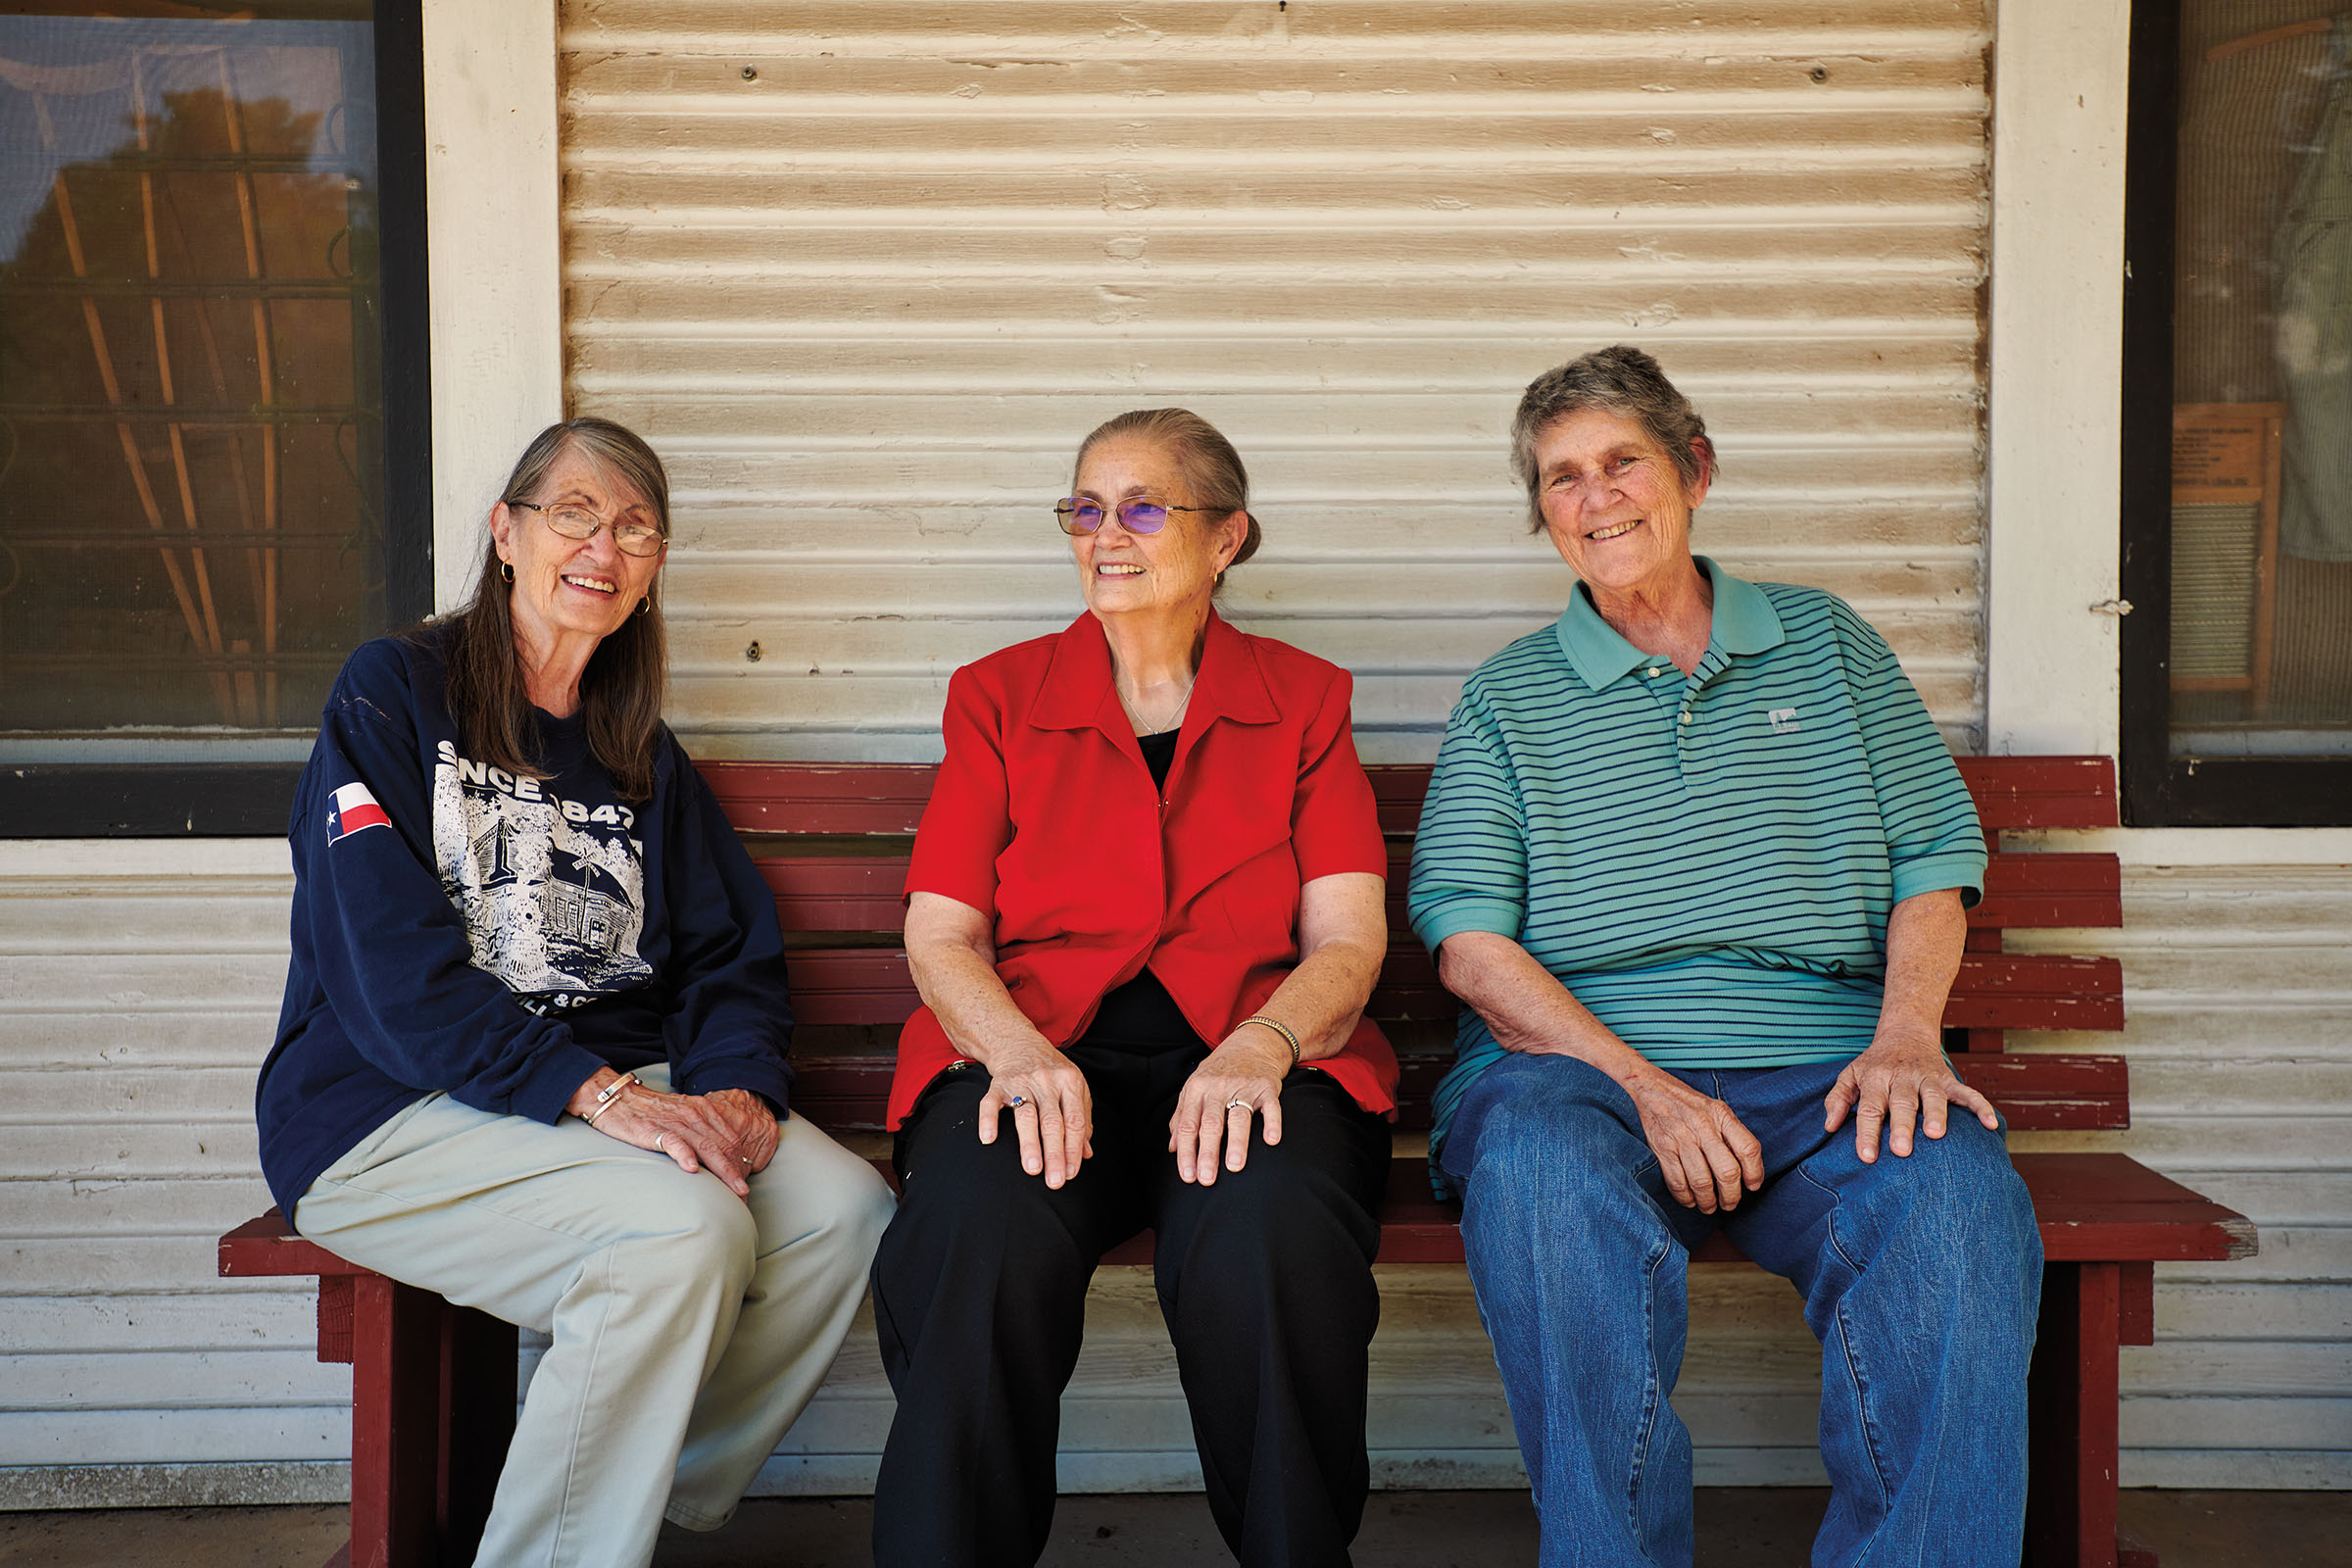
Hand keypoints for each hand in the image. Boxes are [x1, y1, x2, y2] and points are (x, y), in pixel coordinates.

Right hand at [572, 1075, 776, 1198]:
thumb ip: (702, 1134)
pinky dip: (684, 1155)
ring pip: (707, 1147)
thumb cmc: (652, 1113)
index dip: (742, 1166)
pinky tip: (692, 1170)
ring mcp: (677, 1122)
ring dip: (723, 1172)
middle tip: (745, 1198)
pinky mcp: (655, 1129)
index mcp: (706, 1111)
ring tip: (734, 1192)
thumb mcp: (683, 1119)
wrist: (618, 1099)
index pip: (731, 1142)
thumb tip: (719, 1161)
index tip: (746, 1188)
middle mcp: (696, 1115)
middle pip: (725, 1148)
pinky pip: (674, 1142)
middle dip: (737, 1175)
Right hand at [977, 1037, 1093, 1187]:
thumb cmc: (1051, 1071)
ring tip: (1032, 1169)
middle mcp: (1047, 1081)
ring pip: (1026, 1115)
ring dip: (1030, 1144)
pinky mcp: (998, 1082)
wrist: (1019, 1042)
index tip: (1071, 1174)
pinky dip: (989, 1120)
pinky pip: (991, 1102)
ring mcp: (1021, 1081)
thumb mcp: (1073, 1088)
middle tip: (1055, 1182)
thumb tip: (1086, 1154)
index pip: (1075, 1121)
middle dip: (1055, 1154)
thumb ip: (1082, 1119)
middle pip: (1053, 1122)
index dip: (1074, 1149)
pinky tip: (989, 1139)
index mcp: (1070, 1082)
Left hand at [1170, 1030, 1290, 1184]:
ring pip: (1238, 1117)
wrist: (1252, 1043)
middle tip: (1207, 1179)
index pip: (1188, 1125)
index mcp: (1197, 1089)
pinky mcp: (1267, 1087)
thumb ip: (1182, 1117)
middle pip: (1211, 1123)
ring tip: (1234, 1166)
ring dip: (1236, 1142)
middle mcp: (1219, 1088)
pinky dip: (1272, 1123)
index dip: (1186, 1152)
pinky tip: (1271, 1141)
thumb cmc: (1219, 1070)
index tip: (1188, 1175)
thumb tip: (1173, 1148)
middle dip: (1208, 1153)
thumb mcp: (1194, 1087)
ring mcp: (1244, 1087)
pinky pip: (1271, 1107)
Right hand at [1625, 1068, 1763, 1212]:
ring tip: (1708, 1206)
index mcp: (1721, 1115)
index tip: (1753, 1186)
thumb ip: (1732, 1133)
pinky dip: (1684, 1197)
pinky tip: (1689, 1200)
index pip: (1748, 1148)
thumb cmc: (1688, 1103)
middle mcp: (1703, 1126)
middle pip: (1727, 1171)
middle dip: (1730, 1195)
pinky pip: (1677, 1181)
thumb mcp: (1716, 1109)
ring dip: (1707, 1201)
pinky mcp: (1662, 1147)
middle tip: (1729, 1204)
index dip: (1755, 1172)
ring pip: (1701, 1181)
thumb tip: (1748, 1171)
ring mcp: (1681, 1137)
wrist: (1652, 1088)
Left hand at [1823, 1023, 1998, 1162]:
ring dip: (1936, 1113)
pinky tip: (1991, 1124)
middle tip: (1902, 1151)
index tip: (1867, 1157)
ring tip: (1936, 1134)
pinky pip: (1967, 1092)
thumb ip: (1838, 1099)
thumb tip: (1829, 1126)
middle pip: (1902, 1103)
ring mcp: (1927, 1077)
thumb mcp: (1850, 1075)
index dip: (1868, 1132)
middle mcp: (1902, 1077)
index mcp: (1876, 1078)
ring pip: (1933, 1096)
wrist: (1905, 1032)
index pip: (1870, 1107)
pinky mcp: (1948, 1079)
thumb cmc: (1874, 1063)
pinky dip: (1980, 1107)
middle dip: (1902, 1126)